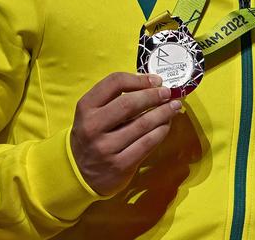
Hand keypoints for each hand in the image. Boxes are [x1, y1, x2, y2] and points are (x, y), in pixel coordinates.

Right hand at [69, 72, 181, 195]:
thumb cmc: (94, 136)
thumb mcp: (94, 114)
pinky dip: (161, 130)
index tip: (156, 80)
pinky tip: (166, 124)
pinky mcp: (119, 165)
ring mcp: (105, 148)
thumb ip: (116, 98)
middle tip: (168, 93)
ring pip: (143, 124)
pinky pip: (148, 143)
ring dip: (163, 112)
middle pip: (129, 103)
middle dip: (154, 95)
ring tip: (174, 106)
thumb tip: (153, 84)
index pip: (114, 83)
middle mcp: (92, 127)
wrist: (80, 175)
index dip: (139, 79)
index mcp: (85, 108)